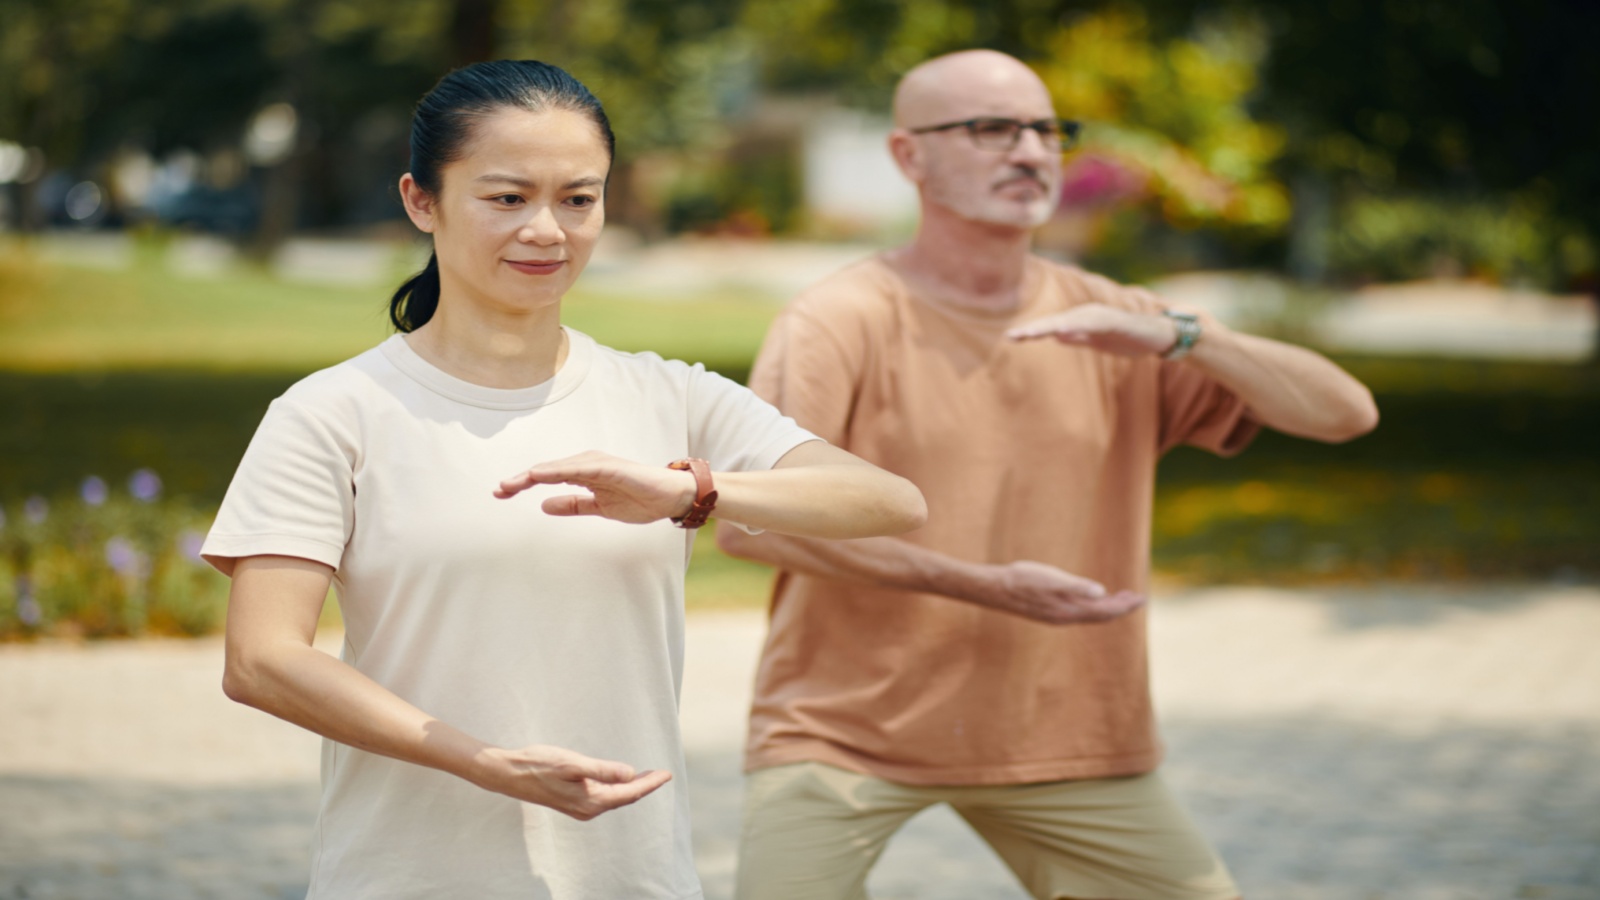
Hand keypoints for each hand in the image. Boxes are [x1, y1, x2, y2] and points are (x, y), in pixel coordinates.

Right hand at [472, 743, 671, 820]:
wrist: (510, 774)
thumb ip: (603, 770)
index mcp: (591, 801)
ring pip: (614, 798)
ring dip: (631, 788)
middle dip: (645, 786)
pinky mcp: (572, 801)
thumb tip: (630, 775)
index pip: (629, 793)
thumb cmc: (539, 765)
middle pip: (625, 798)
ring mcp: (580, 807)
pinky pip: (603, 797)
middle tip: (662, 774)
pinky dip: (617, 788)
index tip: (666, 774)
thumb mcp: (573, 764)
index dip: (650, 783)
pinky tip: (619, 780)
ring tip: (647, 777)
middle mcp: (588, 809)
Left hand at [495, 450, 695, 523]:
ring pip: (557, 468)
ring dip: (533, 474)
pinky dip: (557, 471)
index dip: (523, 484)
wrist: (671, 497)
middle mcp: (587, 465)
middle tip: (498, 490)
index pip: (547, 477)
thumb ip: (574, 505)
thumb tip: (544, 506)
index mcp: (583, 474)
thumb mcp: (599, 508)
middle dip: (520, 480)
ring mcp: (597, 464)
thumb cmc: (639, 499)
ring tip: (512, 483)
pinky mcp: (608, 467)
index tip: (501, 493)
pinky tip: (540, 475)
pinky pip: (578, 469)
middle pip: (546, 470)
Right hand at [978, 560, 1145, 624]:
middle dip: (1120, 607)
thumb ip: (1076, 586)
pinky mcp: (1048, 613)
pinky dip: (1092, 608)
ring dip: (1107, 608)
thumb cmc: (1022, 580)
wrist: (994, 589)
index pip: (1105, 611)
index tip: (1141, 598)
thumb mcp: (1051, 578)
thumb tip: (1101, 593)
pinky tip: (1090, 600)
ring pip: (1090, 616)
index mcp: (1069, 610)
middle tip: (1137, 598)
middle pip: (1100, 616)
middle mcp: (1065, 618)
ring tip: (1120, 599)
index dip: (1125, 606)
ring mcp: (1056, 617)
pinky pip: (1079, 614)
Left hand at [1006, 303, 1178, 356]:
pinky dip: (1080, 326)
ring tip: (1030, 334)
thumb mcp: (1097, 341)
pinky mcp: (1117, 321)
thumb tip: (1057, 337)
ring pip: (1071, 321)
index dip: (1032, 332)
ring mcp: (1103, 316)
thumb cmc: (1129, 338)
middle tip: (1011, 336)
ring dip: (1050, 326)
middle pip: (1056, 322)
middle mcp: (1089, 314)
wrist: (1160, 336)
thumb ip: (1078, 337)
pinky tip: (1065, 331)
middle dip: (1034, 329)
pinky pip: (1096, 324)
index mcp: (1082, 320)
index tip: (1010, 338)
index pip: (1052, 327)